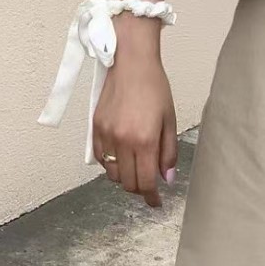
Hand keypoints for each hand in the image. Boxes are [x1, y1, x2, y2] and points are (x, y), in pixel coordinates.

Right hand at [92, 18, 177, 207]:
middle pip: (127, 183)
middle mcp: (123, 141)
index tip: (156, 203)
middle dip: (140, 189)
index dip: (152, 197)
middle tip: (149, 186)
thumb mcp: (169, 120)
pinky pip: (101, 158)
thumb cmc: (154, 88)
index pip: (146, 181)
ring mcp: (106, 135)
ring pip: (112, 174)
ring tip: (136, 170)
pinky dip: (110, 165)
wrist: (130, 62)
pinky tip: (121, 158)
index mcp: (145, 140)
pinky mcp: (95, 128)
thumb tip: (166, 178)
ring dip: (124, 178)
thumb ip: (168, 152)